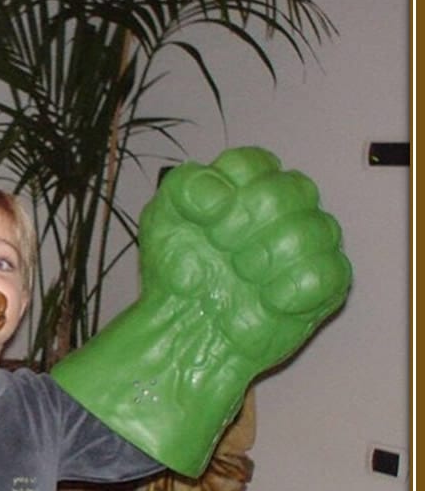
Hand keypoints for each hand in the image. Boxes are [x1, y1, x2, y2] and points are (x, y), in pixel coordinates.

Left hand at [141, 146, 350, 376]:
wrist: (183, 327)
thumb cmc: (179, 271)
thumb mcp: (162, 219)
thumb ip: (186, 187)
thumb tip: (223, 194)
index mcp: (246, 186)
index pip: (255, 163)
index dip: (232, 189)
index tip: (206, 221)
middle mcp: (282, 210)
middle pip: (290, 189)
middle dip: (249, 222)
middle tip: (221, 248)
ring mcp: (306, 246)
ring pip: (317, 228)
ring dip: (270, 254)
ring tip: (241, 275)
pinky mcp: (321, 286)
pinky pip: (329, 273)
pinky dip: (293, 286)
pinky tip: (268, 299)